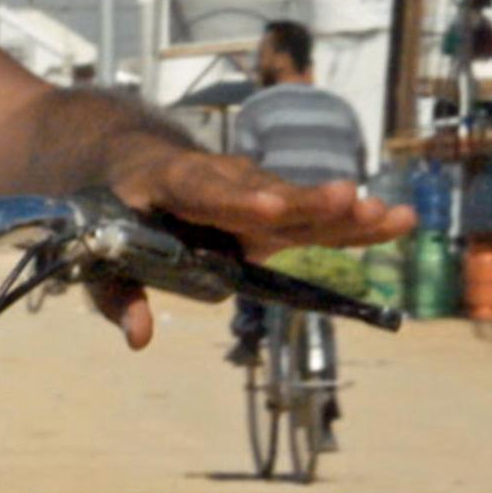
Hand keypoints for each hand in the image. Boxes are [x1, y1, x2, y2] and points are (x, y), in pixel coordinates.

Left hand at [83, 156, 412, 354]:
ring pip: (297, 202)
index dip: (234, 200)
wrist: (124, 155)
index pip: (202, 190)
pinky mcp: (270, 204)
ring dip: (340, 211)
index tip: (266, 207)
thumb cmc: (109, 206)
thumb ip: (117, 293)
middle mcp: (217, 178)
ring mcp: (249, 188)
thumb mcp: (95, 249)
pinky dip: (348, 220)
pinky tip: (396, 223)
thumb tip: (139, 337)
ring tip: (387, 216)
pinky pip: (308, 214)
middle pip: (265, 193)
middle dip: (306, 202)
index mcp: (169, 181)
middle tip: (349, 200)